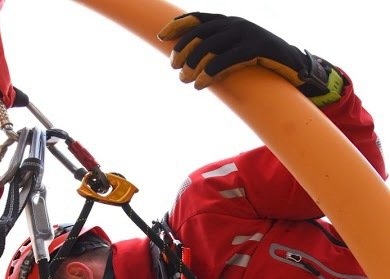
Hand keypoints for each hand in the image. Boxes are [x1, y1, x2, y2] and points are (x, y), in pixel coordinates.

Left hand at [158, 12, 312, 89]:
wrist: (292, 65)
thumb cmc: (259, 62)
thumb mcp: (234, 51)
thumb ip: (216, 51)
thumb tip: (189, 61)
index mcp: (228, 22)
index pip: (198, 18)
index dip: (178, 26)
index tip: (162, 37)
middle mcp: (235, 23)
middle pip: (200, 34)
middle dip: (183, 51)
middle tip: (175, 68)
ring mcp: (246, 34)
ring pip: (210, 47)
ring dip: (193, 65)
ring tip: (185, 80)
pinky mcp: (255, 48)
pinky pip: (226, 60)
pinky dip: (209, 73)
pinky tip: (200, 84)